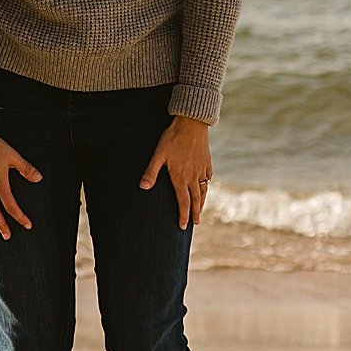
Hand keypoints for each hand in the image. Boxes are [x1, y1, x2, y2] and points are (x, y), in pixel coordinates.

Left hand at [139, 115, 213, 229]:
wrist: (192, 123)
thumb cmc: (173, 138)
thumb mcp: (158, 155)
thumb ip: (151, 172)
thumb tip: (142, 187)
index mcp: (181, 178)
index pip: (183, 202)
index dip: (183, 215)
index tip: (182, 226)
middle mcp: (193, 176)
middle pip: (196, 200)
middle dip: (194, 213)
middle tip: (195, 224)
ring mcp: (202, 169)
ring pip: (203, 190)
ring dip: (202, 202)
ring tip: (200, 211)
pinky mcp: (207, 162)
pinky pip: (208, 177)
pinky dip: (207, 185)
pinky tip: (206, 186)